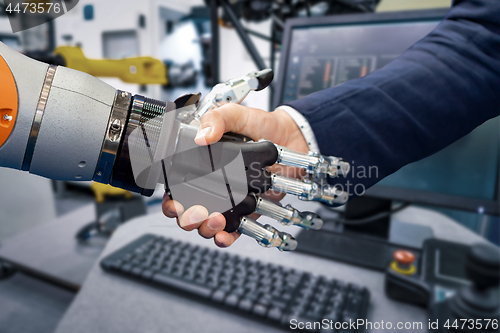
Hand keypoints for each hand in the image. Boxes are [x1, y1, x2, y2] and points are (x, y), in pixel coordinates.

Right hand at [162, 104, 308, 246]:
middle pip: (187, 212)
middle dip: (186, 219)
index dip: (170, 200)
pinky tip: (224, 236)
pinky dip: (225, 238)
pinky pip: (233, 231)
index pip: (176, 187)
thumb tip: (202, 137)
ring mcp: (229, 200)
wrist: (293, 138)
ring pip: (206, 225)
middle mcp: (212, 186)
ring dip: (206, 228)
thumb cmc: (262, 125)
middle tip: (197, 213)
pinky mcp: (247, 211)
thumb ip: (217, 119)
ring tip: (216, 219)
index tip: (174, 202)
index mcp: (201, 165)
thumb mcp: (236, 115)